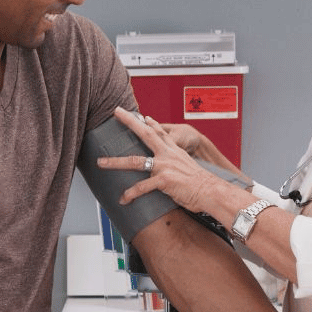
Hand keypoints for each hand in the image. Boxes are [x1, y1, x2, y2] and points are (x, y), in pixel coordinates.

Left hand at [97, 107, 220, 212]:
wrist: (211, 192)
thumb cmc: (202, 185)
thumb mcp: (190, 168)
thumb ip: (179, 164)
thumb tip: (174, 170)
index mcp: (175, 151)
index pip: (160, 132)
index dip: (150, 123)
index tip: (142, 116)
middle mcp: (168, 154)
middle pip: (144, 133)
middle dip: (129, 122)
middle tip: (115, 112)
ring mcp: (165, 166)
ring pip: (134, 161)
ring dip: (115, 162)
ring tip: (100, 162)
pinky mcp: (164, 180)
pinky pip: (141, 187)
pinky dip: (130, 194)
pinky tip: (123, 199)